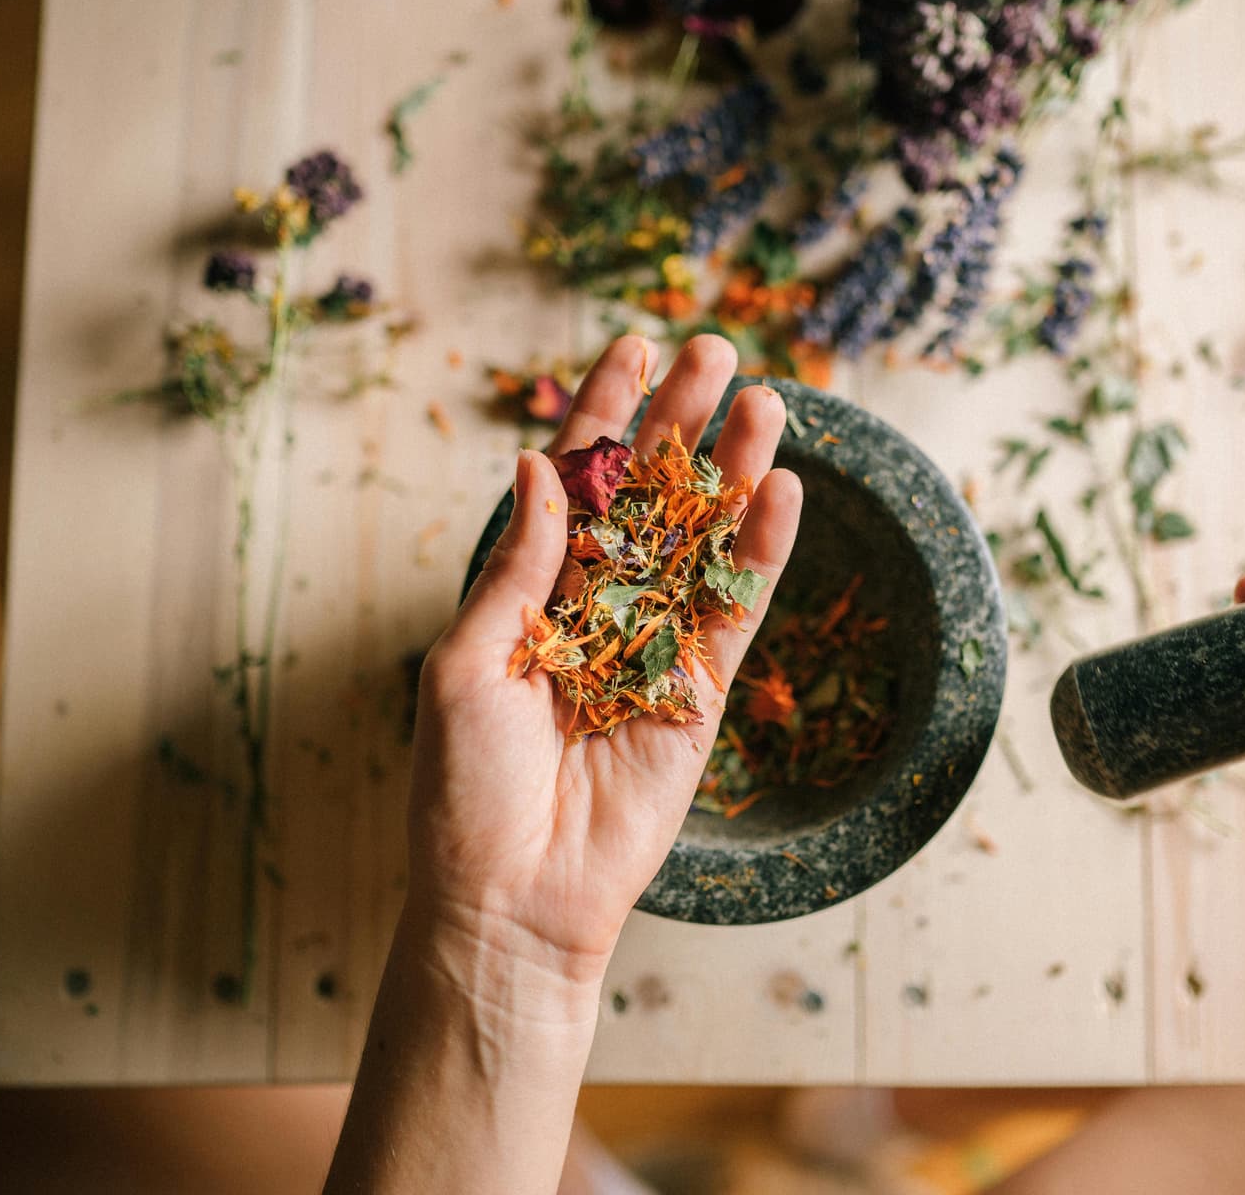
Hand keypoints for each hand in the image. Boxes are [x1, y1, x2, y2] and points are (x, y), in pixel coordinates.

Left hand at [409, 333, 801, 983]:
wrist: (511, 898)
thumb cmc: (462, 788)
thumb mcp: (464, 663)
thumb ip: (516, 567)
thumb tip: (543, 468)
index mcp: (527, 591)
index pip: (573, 483)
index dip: (602, 413)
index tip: (632, 346)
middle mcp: (595, 606)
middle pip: (649, 495)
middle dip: (679, 421)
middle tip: (714, 349)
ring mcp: (652, 646)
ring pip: (702, 540)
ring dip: (733, 472)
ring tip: (765, 401)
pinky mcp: (699, 693)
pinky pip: (736, 612)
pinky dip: (760, 554)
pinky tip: (782, 492)